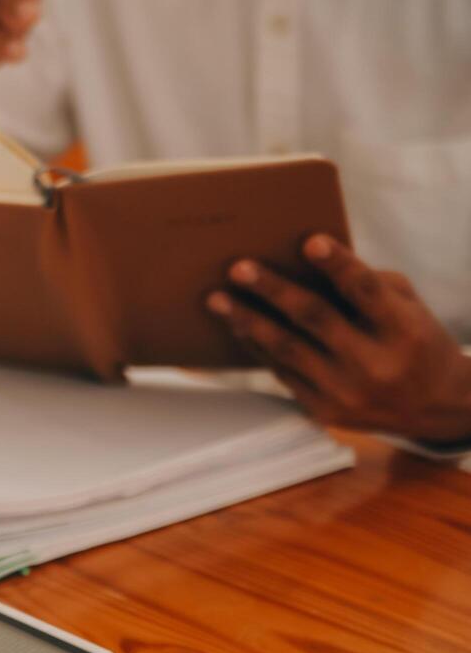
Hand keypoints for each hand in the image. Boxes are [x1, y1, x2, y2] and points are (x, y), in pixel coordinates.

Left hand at [207, 234, 470, 445]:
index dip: (339, 265)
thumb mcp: (409, 309)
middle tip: (238, 268)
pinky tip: (236, 325)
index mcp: (404, 330)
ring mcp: (346, 391)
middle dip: (272, 291)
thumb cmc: (415, 341)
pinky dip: (256, 347)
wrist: (435, 408)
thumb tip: (311, 262)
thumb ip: (370, 285)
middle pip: (315, 318)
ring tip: (217, 299)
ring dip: (246, 321)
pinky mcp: (323, 410)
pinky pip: (281, 372)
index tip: (310, 241)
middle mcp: (374, 363)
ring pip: (286, 349)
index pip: (367, 291)